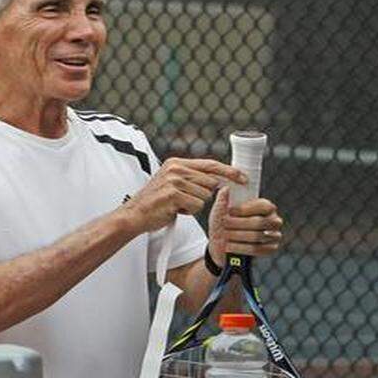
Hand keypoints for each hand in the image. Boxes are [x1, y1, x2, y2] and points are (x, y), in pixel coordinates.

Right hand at [120, 158, 246, 233]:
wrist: (134, 215)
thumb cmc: (155, 202)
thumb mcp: (172, 182)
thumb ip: (192, 178)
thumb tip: (219, 180)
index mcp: (176, 163)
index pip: (211, 164)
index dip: (229, 171)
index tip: (243, 178)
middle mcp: (176, 169)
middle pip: (210, 183)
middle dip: (203, 195)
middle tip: (184, 200)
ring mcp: (174, 181)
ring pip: (205, 196)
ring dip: (194, 205)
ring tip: (177, 205)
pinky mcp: (173, 194)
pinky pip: (197, 206)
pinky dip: (188, 212)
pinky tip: (174, 210)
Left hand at [207, 185, 284, 259]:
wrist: (222, 244)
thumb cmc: (224, 224)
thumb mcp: (220, 212)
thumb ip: (222, 200)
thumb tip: (225, 189)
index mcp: (266, 207)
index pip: (263, 206)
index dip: (245, 209)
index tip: (229, 212)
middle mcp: (274, 220)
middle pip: (259, 222)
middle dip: (238, 224)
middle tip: (224, 225)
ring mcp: (275, 235)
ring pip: (258, 236)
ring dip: (237, 236)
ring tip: (224, 235)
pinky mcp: (271, 248)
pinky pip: (258, 249)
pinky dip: (240, 248)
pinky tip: (229, 246)